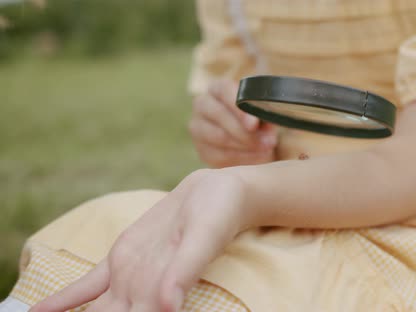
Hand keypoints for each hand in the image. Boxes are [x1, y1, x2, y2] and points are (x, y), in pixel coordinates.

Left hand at [30, 170, 254, 311]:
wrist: (214, 193)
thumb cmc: (218, 214)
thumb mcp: (205, 237)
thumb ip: (187, 270)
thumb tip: (168, 307)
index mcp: (163, 294)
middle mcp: (144, 293)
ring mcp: (128, 278)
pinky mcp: (120, 260)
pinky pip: (87, 286)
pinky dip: (64, 300)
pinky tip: (41, 311)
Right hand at [189, 79, 277, 167]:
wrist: (252, 137)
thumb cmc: (257, 116)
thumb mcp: (263, 109)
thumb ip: (264, 112)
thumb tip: (266, 125)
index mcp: (218, 88)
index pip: (224, 91)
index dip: (239, 109)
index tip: (254, 124)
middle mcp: (202, 104)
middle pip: (220, 116)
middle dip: (245, 131)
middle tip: (268, 142)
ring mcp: (198, 128)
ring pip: (220, 137)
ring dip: (246, 146)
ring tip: (265, 150)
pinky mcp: (202, 150)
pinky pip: (221, 156)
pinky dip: (242, 158)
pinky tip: (257, 157)